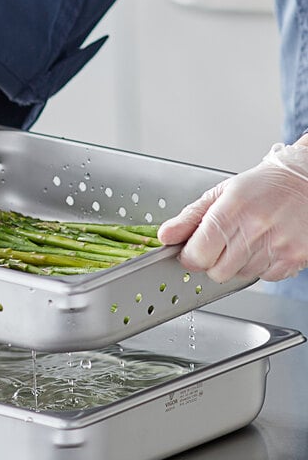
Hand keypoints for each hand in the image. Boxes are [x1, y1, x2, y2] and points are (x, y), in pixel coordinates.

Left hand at [158, 142, 307, 282]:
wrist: (306, 181)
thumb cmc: (262, 186)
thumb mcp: (220, 194)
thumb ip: (190, 217)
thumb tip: (166, 235)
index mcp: (231, 209)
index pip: (198, 253)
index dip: (190, 256)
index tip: (192, 250)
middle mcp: (255, 228)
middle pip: (216, 271)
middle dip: (212, 262)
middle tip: (221, 244)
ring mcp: (277, 245)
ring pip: (239, 276)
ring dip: (236, 264)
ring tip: (247, 239)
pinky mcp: (294, 258)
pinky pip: (264, 278)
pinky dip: (260, 266)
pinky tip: (264, 245)